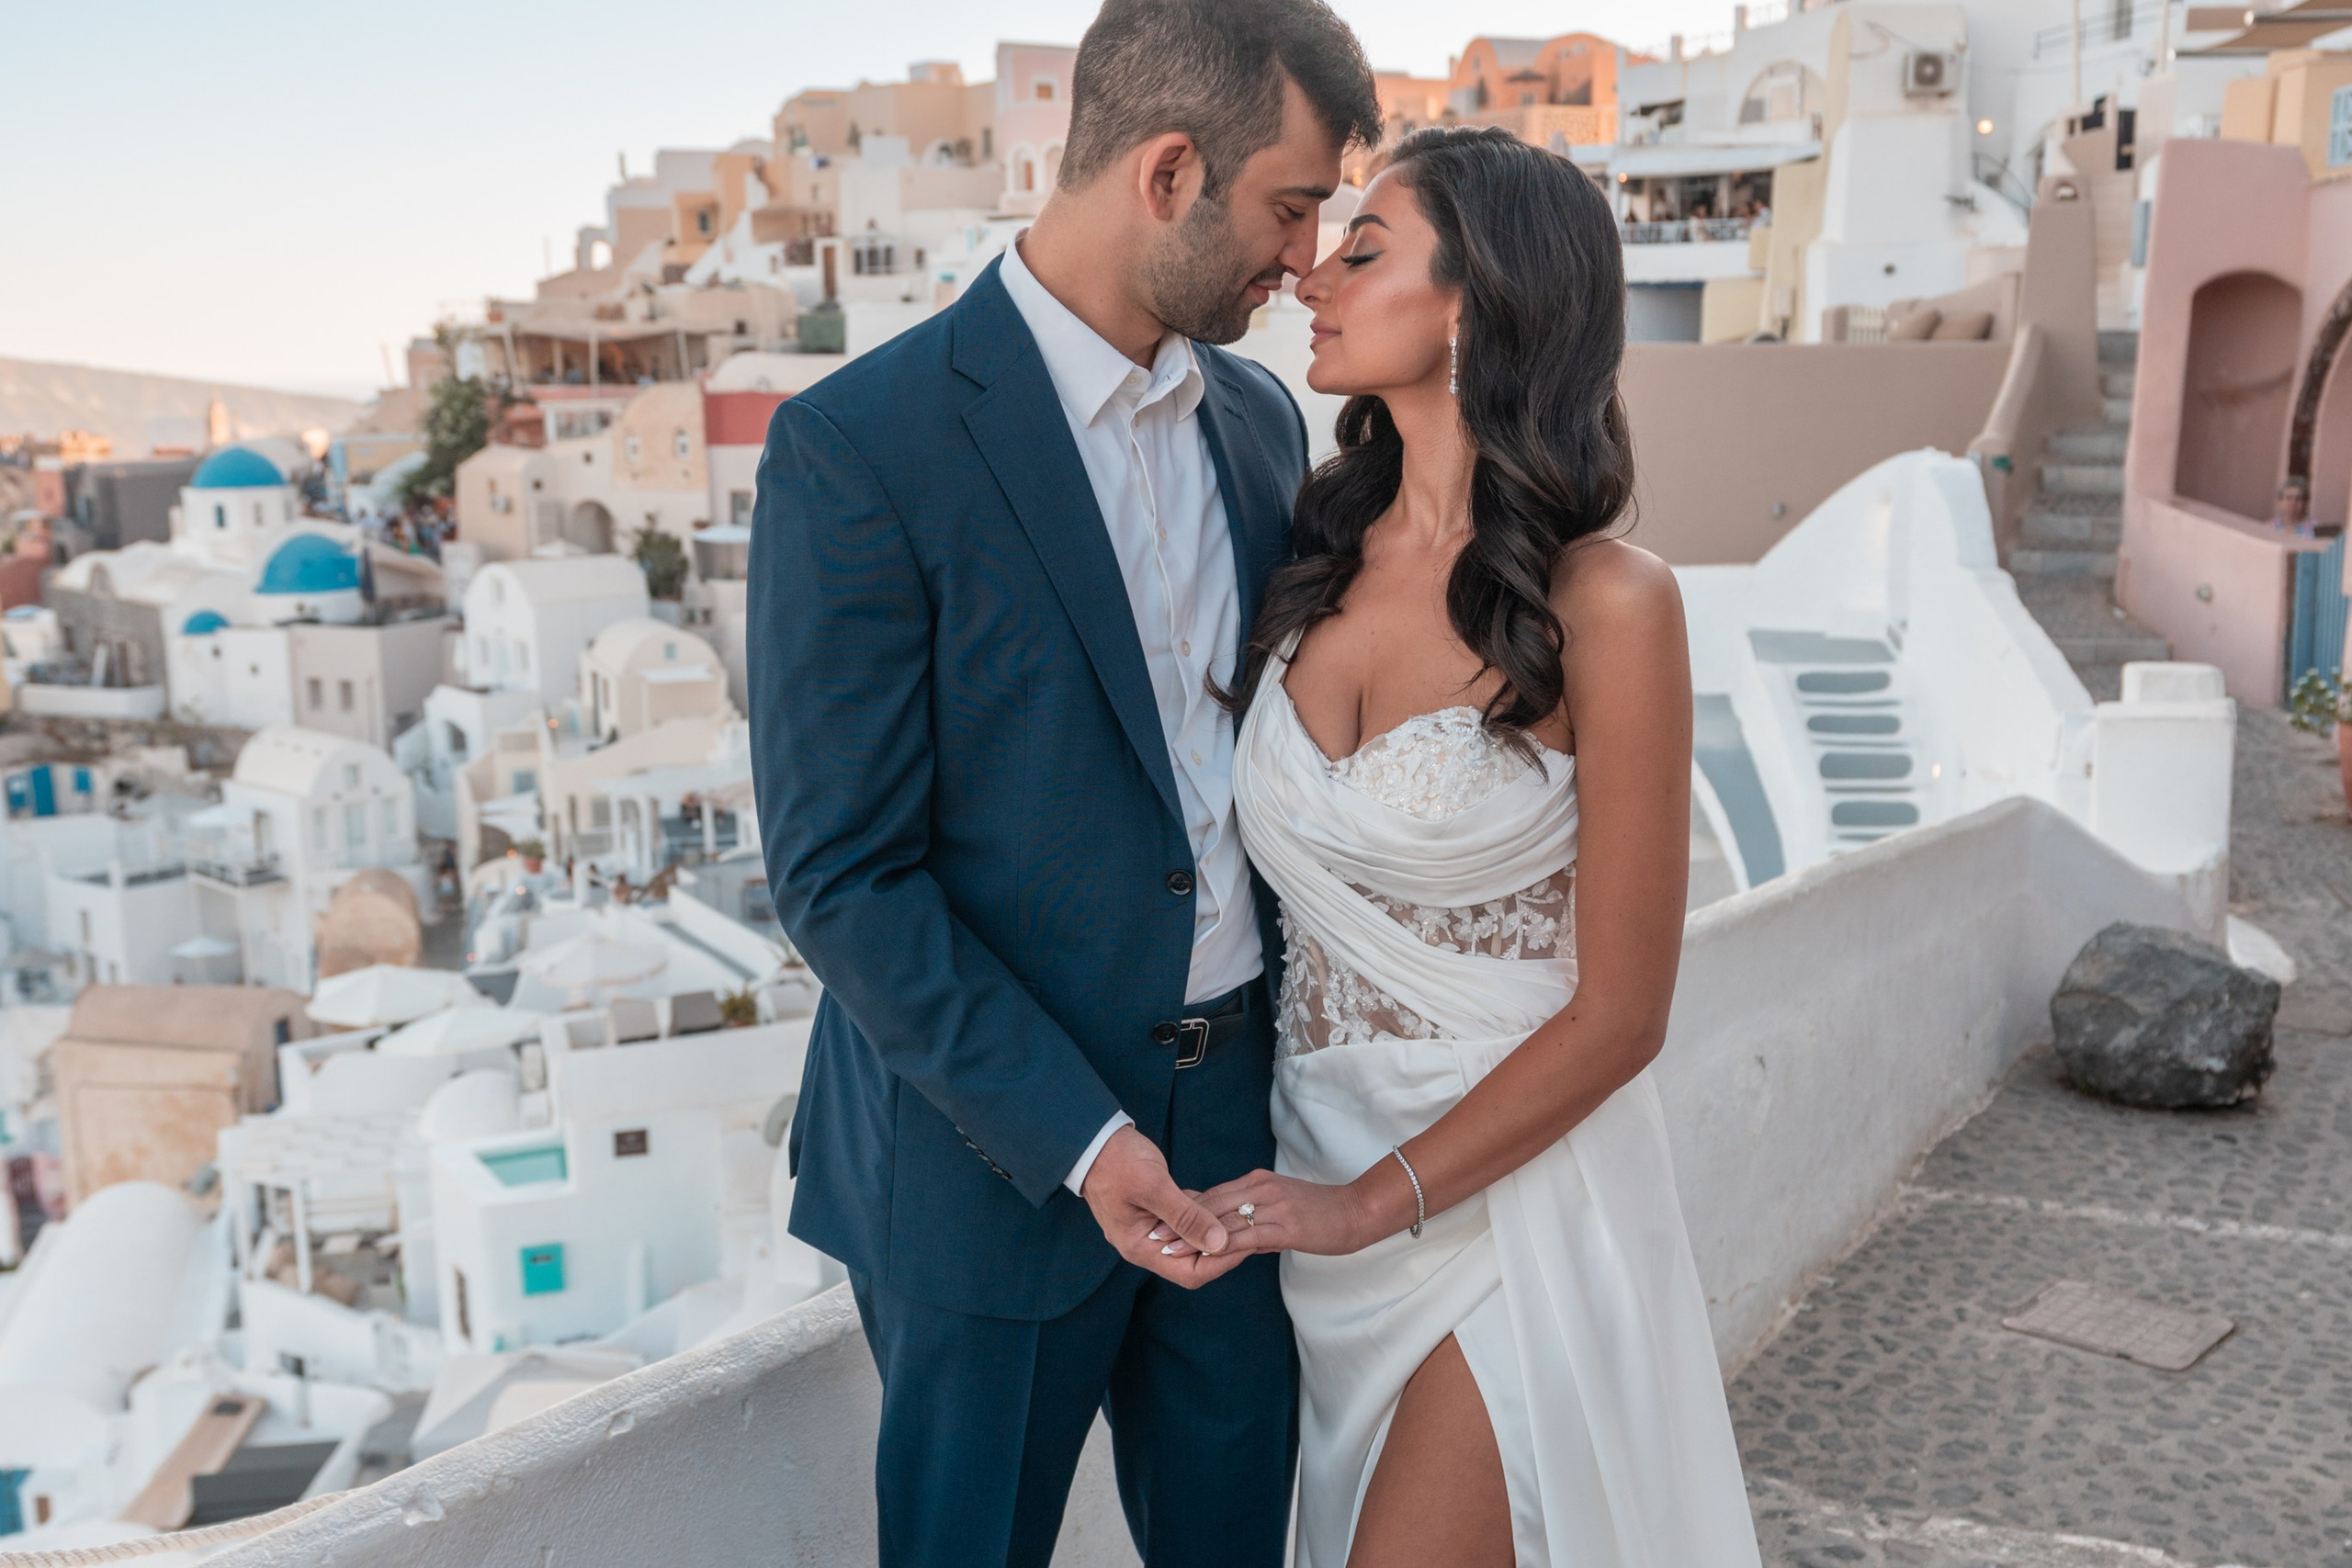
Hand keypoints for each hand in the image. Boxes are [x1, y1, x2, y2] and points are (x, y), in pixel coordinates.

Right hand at [1081, 1126, 1248, 1287]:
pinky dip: (1204, 1214)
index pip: (1190, 1273)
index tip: (1244, 1242)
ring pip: (1192, 1240)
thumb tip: (1220, 1242)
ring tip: (1241, 1215)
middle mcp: (1146, 1244)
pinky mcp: (1156, 1212)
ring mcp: (1151, 1228)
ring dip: (1215, 1230)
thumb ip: (1186, 1216)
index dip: (1220, 1262)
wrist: (1093, 1139)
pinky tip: (1221, 1203)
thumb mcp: (1152, 1186)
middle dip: (1222, 1248)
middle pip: (1193, 1261)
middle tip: (1247, 1227)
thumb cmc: (1116, 1161)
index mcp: (1140, 1247)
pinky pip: (1186, 1222)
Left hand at [1170, 1169, 1376, 1258]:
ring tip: (1168, 1249)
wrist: (1357, 1211)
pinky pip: (1249, 1236)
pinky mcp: (1286, 1225)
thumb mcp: (1282, 1209)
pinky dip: (1224, 1245)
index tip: (1158, 1221)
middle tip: (1151, 1236)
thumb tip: (1231, 1238)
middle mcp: (1260, 1189)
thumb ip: (1255, 1221)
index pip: (1212, 1194)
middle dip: (1178, 1221)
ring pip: (1224, 1220)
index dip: (1183, 1209)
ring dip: (1193, 1236)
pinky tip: (1206, 1255)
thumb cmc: (1321, 1214)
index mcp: (1257, 1183)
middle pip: (1211, 1204)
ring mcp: (1273, 1205)